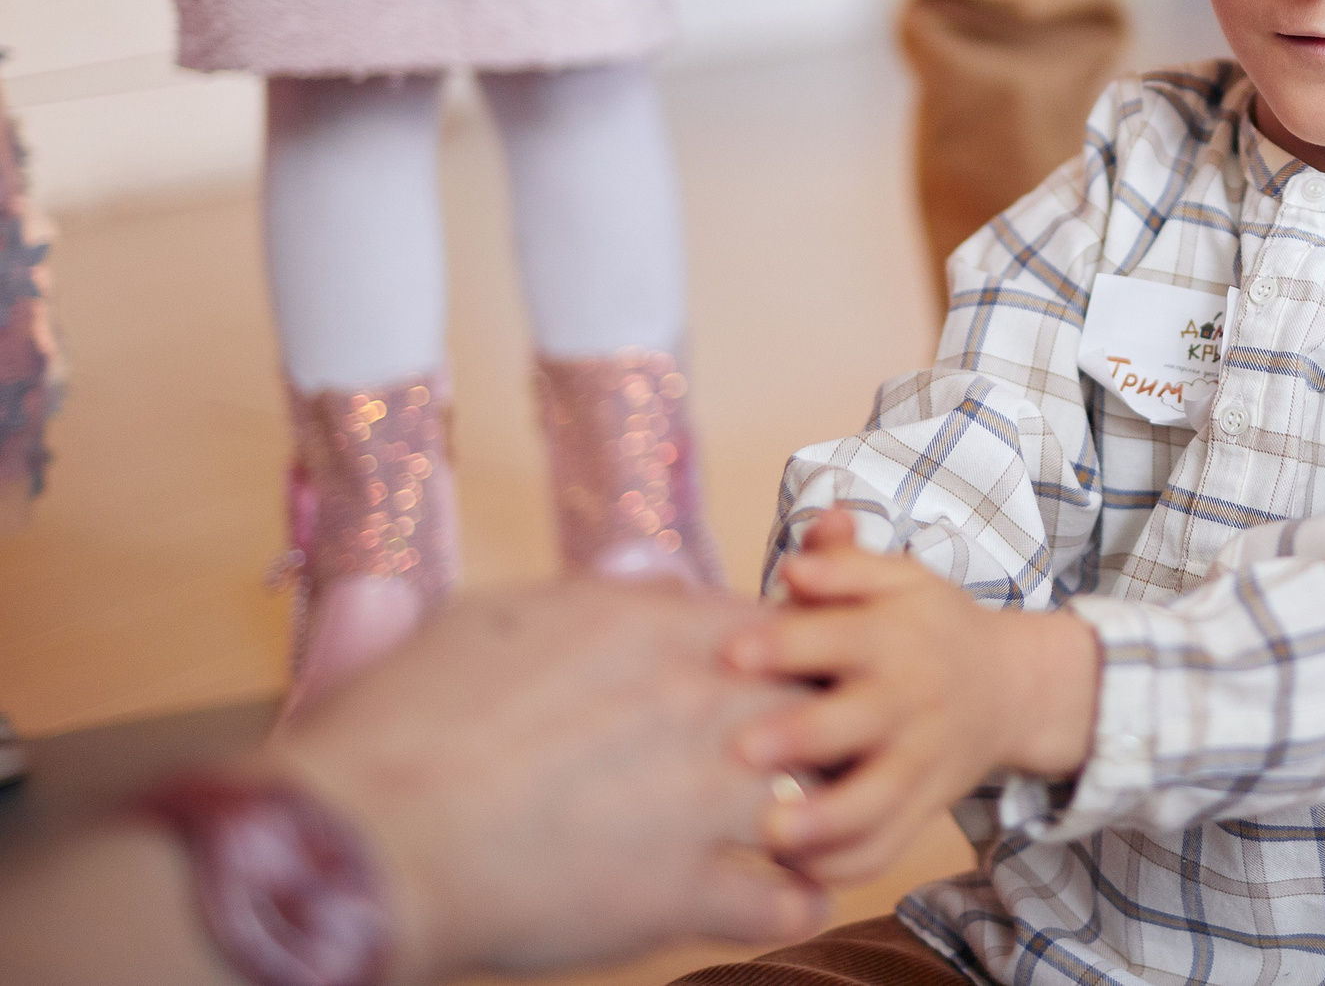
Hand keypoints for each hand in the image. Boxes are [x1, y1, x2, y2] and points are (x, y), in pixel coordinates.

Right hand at [252, 580, 825, 985]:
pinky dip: (793, 903)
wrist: (359, 841)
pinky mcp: (680, 892)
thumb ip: (582, 597)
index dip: (775, 661)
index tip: (767, 684)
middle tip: (813, 753)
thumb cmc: (396, 730)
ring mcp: (700, 797)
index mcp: (650, 627)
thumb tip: (629, 568)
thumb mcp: (490, 619)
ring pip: (816, 794)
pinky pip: (781, 900)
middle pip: (811, 699)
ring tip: (816, 829)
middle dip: (816, 728)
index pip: (769, 626)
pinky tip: (789, 902)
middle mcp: (695, 701)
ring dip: (818, 815)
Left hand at [726, 511, 1102, 883]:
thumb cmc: (928, 628)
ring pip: (878, 802)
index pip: (840, 637)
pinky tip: (791, 872)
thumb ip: (844, 565)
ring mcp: (918, 762)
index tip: (730, 654)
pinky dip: (842, 869)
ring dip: (827, 823)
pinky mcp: (921, 809)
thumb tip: (796, 566)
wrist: (1012, 687)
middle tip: (741, 750)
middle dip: (802, 738)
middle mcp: (908, 702)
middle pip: (858, 722)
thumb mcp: (898, 580)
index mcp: (893, 638)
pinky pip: (885, 849)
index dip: (786, 644)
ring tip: (772, 834)